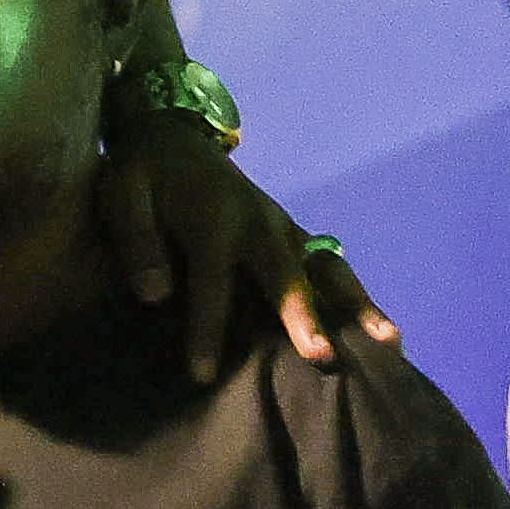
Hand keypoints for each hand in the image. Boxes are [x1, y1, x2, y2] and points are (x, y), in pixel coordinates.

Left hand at [94, 119, 390, 380]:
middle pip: (283, 274)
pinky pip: (331, 267)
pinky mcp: (295, 234)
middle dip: (303, 315)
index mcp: (211, 218)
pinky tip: (383, 333)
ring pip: (324, 269)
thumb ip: (136, 241)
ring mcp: (283, 227)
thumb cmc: (142, 174)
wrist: (173, 134)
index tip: (202, 375)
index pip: (211, 282)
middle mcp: (258, 223)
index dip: (206, 328)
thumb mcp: (121, 194)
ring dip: (356, 305)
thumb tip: (154, 294)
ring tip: (388, 343)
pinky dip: (357, 297)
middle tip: (321, 356)